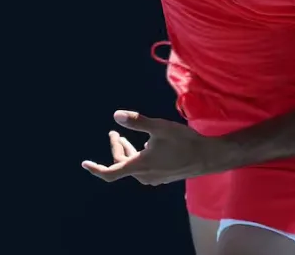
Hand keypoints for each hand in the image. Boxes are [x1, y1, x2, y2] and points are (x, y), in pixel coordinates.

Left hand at [81, 110, 221, 185]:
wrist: (209, 156)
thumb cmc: (184, 141)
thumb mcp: (159, 127)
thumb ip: (137, 122)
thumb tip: (116, 116)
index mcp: (141, 166)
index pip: (111, 172)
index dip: (96, 169)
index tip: (85, 164)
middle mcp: (145, 176)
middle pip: (122, 164)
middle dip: (116, 147)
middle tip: (113, 132)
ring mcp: (154, 178)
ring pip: (132, 165)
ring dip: (126, 152)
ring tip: (123, 137)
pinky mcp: (162, 177)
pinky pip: (142, 168)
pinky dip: (137, 156)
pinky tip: (143, 145)